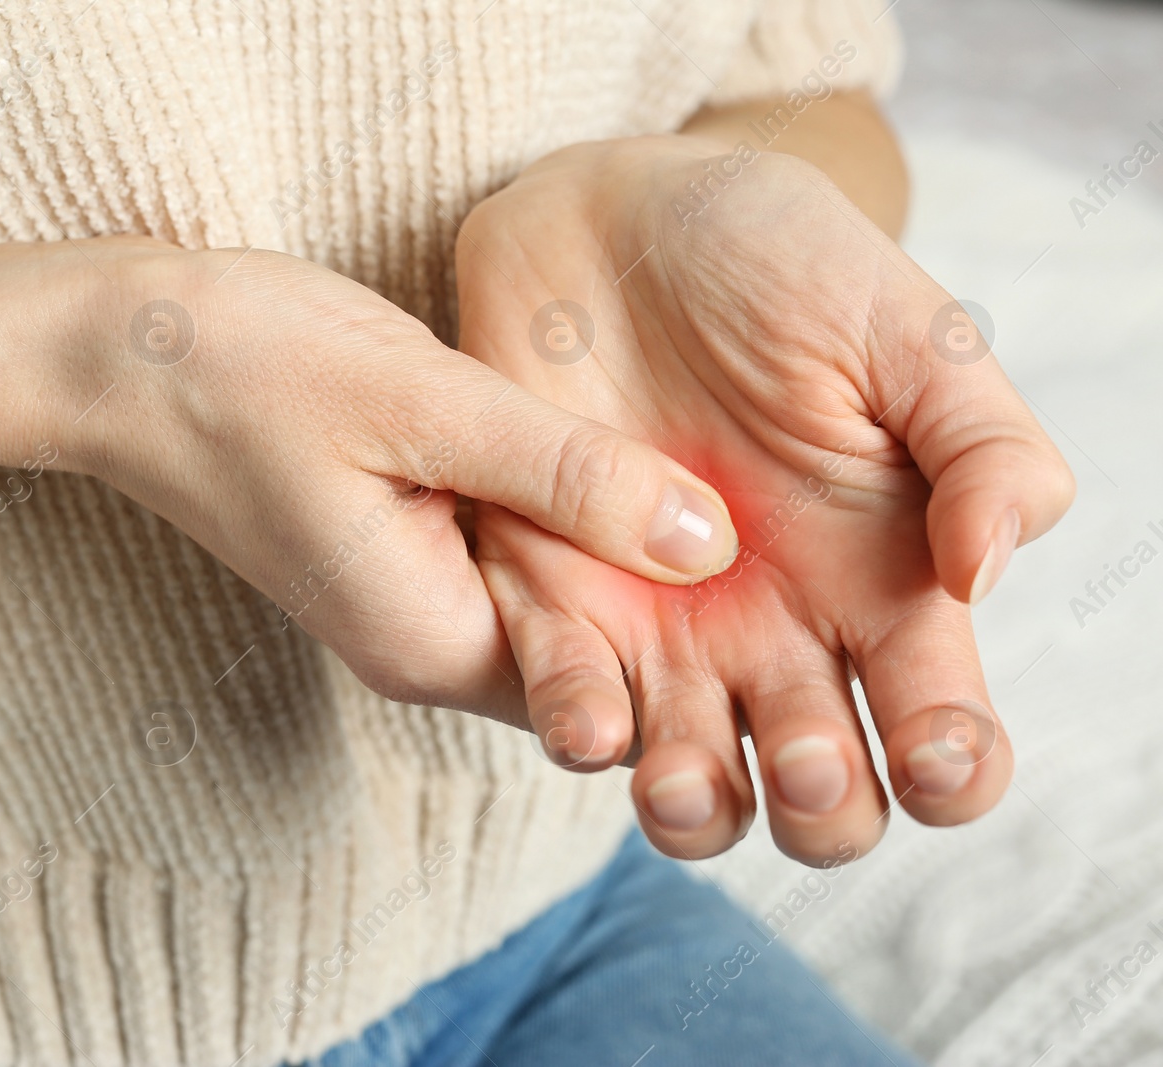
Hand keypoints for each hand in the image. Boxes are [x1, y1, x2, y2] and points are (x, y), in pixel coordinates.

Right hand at [0, 237, 739, 721]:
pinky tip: (628, 473)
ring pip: (557, 615)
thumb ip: (564, 473)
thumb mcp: (421, 401)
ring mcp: (405, 611)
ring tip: (736, 501)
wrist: (117, 355)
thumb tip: (706, 539)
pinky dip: (568, 534)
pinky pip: (513, 570)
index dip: (704, 643)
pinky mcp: (397, 562)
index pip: (608, 688)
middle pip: (590, 664)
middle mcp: (422, 649)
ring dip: (626, 568)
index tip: (793, 590)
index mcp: (429, 637)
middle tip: (796, 540)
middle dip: (679, 613)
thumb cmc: (248, 364)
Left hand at [454, 139, 1074, 861]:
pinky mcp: (555, 600)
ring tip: (685, 775)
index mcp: (884, 582)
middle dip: (818, 810)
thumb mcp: (907, 332)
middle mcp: (778, 631)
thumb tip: (989, 574)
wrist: (614, 216)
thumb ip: (982, 445)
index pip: (940, 729)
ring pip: (690, 787)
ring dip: (695, 813)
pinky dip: (579, 732)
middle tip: (801, 753)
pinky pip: (566, 704)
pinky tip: (594, 720)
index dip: (950, 772)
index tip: (931, 749)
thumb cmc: (778, 263)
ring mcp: (663, 629)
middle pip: (815, 796)